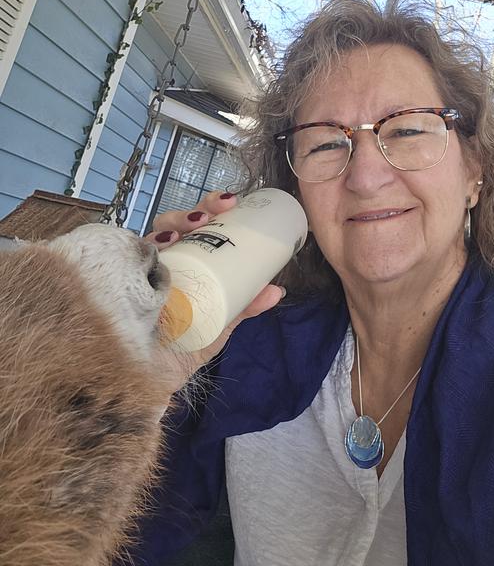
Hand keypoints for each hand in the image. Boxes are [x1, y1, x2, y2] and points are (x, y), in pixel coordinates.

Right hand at [146, 191, 285, 392]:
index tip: (231, 203)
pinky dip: (144, 243)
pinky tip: (162, 243)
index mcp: (187, 266)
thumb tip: (277, 291)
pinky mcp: (119, 279)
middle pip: (177, 223)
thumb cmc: (180, 351)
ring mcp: (140, 270)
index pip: (198, 229)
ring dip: (175, 220)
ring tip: (195, 224)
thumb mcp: (217, 326)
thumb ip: (244, 308)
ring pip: (154, 232)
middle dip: (197, 209)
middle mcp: (163, 262)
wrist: (148, 386)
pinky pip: (128, 254)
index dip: (211, 209)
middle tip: (217, 211)